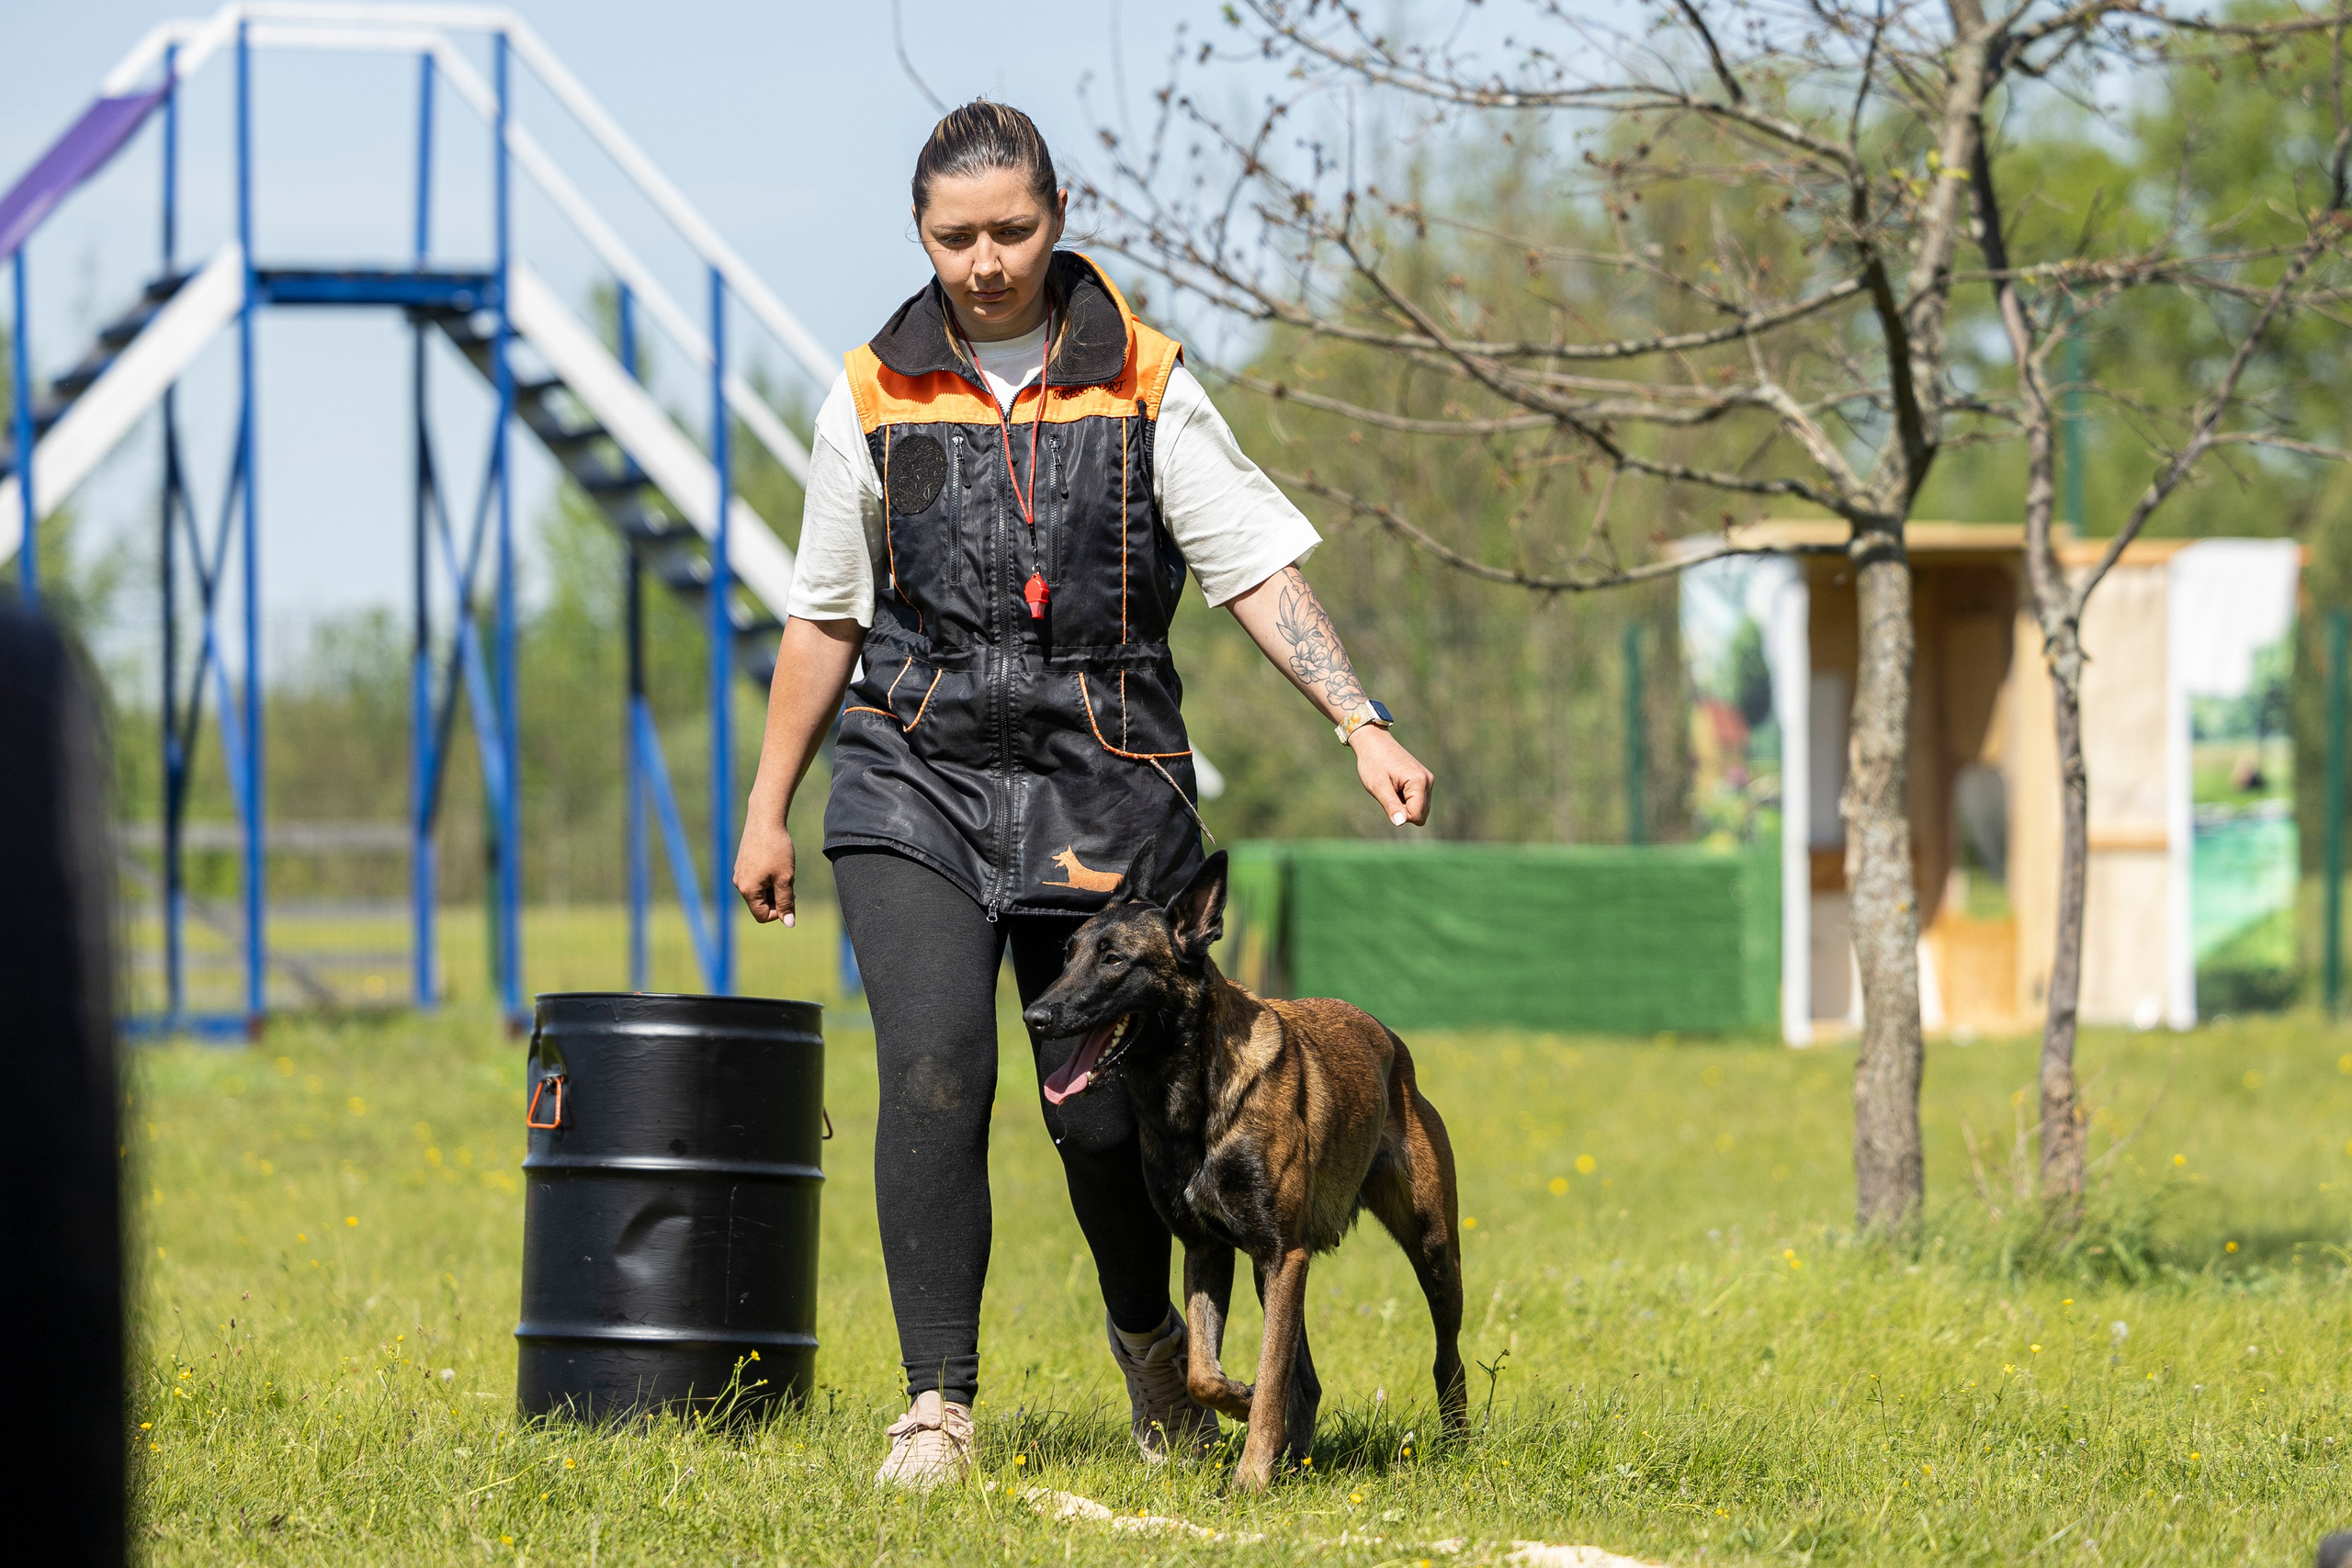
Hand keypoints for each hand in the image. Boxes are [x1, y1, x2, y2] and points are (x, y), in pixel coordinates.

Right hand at [733, 804, 797, 925]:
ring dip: (774, 887)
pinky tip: (776, 863)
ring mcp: (739, 873)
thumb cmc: (776, 850)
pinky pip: (756, 879)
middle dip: (777, 898)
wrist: (765, 820)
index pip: (762, 916)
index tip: (791, 896)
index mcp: (747, 890)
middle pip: (760, 904)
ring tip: (783, 871)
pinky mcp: (743, 863)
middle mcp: (739, 883)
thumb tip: (789, 924)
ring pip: (759, 891)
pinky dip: (768, 877)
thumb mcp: (785, 879)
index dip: (779, 912)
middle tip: (789, 882)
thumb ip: (786, 903)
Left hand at [1350, 727, 1432, 826]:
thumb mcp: (1378, 787)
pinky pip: (1418, 800)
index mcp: (1419, 782)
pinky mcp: (1423, 779)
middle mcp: (1428, 781)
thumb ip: (1391, 806)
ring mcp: (1427, 779)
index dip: (1400, 814)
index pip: (1416, 816)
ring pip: (1420, 809)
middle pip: (1421, 815)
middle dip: (1403, 810)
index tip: (1388, 798)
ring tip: (1392, 788)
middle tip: (1389, 793)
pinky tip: (1395, 785)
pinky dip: (1406, 798)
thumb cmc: (1373, 763)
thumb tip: (1400, 823)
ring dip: (1404, 804)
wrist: (1373, 742)